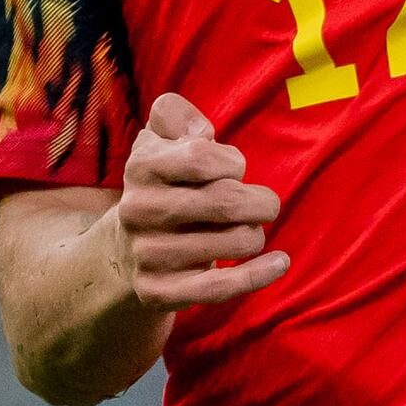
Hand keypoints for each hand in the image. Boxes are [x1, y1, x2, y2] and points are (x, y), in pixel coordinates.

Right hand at [115, 91, 284, 307]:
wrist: (125, 248)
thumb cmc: (163, 184)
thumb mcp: (160, 138)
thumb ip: (174, 114)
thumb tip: (200, 130)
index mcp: (141, 167)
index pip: (205, 157)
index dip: (232, 162)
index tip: (233, 169)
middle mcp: (138, 210)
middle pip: (227, 202)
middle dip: (260, 202)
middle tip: (263, 204)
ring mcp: (147, 254)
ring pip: (234, 242)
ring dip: (255, 235)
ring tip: (246, 231)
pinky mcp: (159, 291)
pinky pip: (221, 286)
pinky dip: (259, 274)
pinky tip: (280, 262)